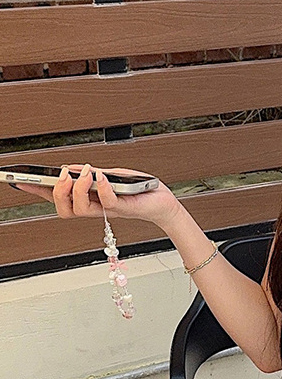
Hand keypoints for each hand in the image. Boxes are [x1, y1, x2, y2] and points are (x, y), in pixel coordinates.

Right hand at [10, 163, 181, 228]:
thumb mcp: (112, 176)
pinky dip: (101, 187)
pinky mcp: (123, 208)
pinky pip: (107, 201)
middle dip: (57, 192)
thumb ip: (92, 173)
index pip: (58, 199)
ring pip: (80, 210)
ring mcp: (108, 210)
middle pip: (64, 210)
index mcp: (89, 200)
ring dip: (77, 189)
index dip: (39, 192)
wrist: (163, 201)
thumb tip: (71, 168)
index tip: (22, 181)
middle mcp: (95, 208)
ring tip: (83, 173)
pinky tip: (100, 175)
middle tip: (62, 176)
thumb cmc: (139, 189)